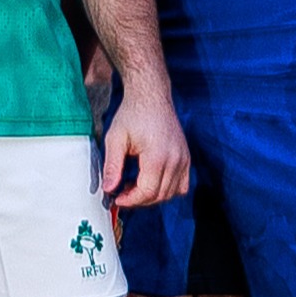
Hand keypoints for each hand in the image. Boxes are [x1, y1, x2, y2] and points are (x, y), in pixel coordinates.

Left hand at [98, 83, 189, 211]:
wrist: (151, 96)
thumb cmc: (132, 114)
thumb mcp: (115, 138)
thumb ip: (112, 166)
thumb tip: (108, 189)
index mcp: (157, 156)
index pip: (147, 192)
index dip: (131, 200)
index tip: (116, 198)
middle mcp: (176, 160)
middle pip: (159, 195)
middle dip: (139, 200)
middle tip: (121, 192)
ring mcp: (184, 159)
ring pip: (171, 193)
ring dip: (152, 196)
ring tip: (133, 185)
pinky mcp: (186, 158)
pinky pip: (181, 185)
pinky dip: (167, 189)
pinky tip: (150, 180)